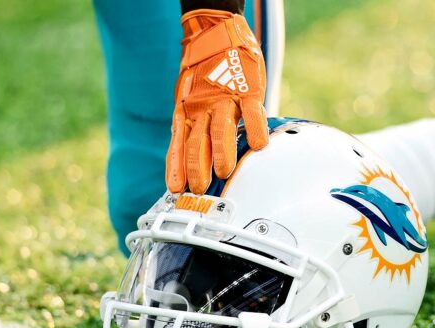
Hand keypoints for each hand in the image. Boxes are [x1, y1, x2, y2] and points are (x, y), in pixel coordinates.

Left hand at [166, 9, 267, 193]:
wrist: (215, 31)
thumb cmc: (205, 70)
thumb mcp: (188, 98)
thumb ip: (191, 125)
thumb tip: (185, 157)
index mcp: (188, 111)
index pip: (179, 144)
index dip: (177, 166)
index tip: (176, 189)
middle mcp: (203, 108)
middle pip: (198, 141)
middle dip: (197, 167)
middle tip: (200, 187)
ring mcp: (226, 99)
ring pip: (221, 129)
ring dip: (222, 152)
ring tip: (225, 171)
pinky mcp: (247, 90)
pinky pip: (252, 112)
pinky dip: (255, 129)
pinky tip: (259, 145)